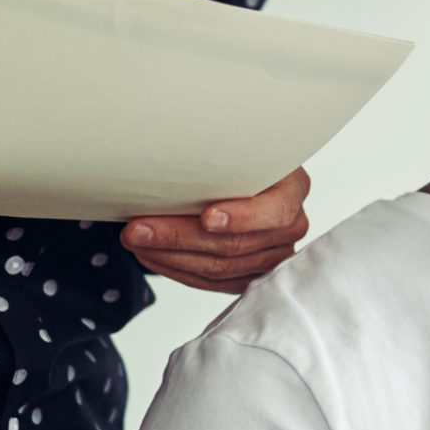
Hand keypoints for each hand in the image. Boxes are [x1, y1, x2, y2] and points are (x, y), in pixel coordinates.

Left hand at [121, 166, 310, 292]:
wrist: (244, 176)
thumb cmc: (238, 159)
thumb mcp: (238, 146)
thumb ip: (221, 155)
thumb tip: (166, 155)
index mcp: (293, 189)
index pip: (275, 212)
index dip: (242, 218)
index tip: (207, 217)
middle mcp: (291, 226)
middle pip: (236, 245)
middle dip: (180, 237)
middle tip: (138, 229)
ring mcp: (274, 255)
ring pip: (221, 268)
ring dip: (170, 255)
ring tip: (135, 241)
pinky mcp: (253, 275)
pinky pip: (214, 283)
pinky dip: (178, 270)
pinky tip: (151, 256)